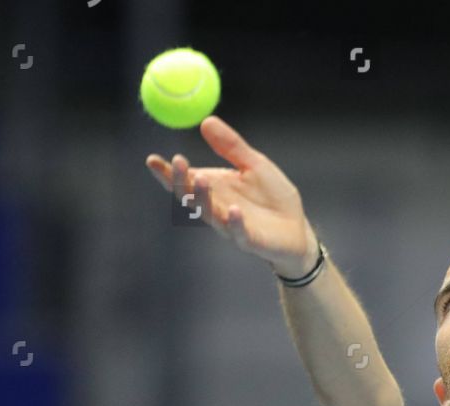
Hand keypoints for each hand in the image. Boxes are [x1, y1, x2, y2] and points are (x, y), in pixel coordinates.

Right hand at [146, 116, 318, 276]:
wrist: (298, 227)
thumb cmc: (273, 196)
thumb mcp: (254, 164)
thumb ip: (231, 146)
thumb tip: (206, 120)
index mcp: (213, 189)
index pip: (184, 180)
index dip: (166, 172)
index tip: (151, 159)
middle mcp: (216, 209)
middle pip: (190, 197)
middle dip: (181, 181)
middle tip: (177, 162)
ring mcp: (231, 227)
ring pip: (211, 215)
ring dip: (203, 198)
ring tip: (200, 178)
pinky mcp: (251, 241)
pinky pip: (240, 233)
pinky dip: (235, 223)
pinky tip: (233, 210)